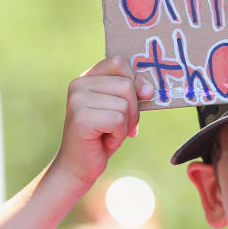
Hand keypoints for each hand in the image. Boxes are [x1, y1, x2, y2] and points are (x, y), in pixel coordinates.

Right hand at [52, 56, 153, 188]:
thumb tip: (149, 90)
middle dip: (134, 109)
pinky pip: (118, 120)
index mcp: (87, 78)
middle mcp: (78, 85)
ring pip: (124, 104)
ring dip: (125, 125)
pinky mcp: (81, 118)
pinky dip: (119, 134)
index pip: (118, 62)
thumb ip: (130, 92)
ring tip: (109, 133)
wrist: (78, 166)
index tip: (143, 96)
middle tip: (121, 125)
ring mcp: (77, 101)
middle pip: (126, 85)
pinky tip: (105, 140)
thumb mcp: (119, 108)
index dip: (136, 79)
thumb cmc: (102, 136)